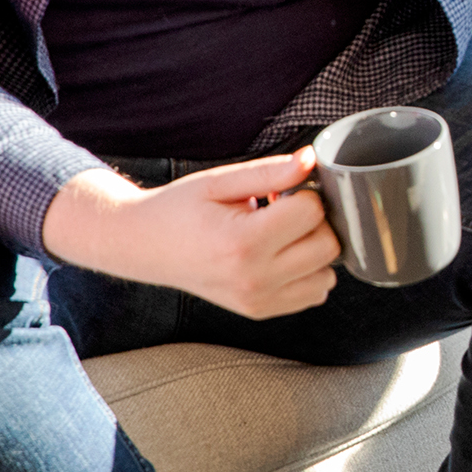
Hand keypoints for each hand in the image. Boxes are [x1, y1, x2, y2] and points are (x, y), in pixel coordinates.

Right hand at [41, 149, 342, 318]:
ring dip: (314, 248)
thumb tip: (312, 160)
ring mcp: (258, 301)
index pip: (313, 212)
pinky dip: (308, 272)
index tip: (276, 192)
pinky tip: (280, 254)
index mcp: (244, 243)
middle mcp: (254, 279)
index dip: (301, 192)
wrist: (143, 246)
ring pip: (328, 272)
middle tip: (280, 210)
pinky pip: (314, 293)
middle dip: (313, 220)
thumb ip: (271, 171)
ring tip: (279, 233)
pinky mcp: (260, 311)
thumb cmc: (179, 209)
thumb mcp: (220, 181)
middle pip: (328, 244)